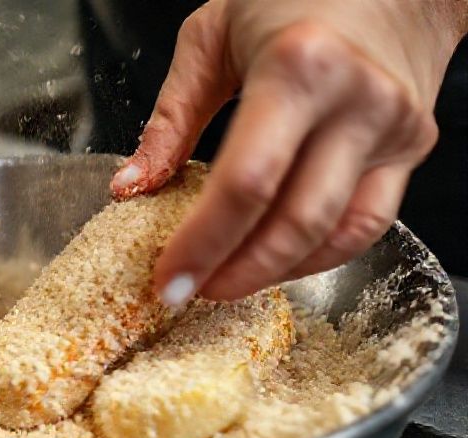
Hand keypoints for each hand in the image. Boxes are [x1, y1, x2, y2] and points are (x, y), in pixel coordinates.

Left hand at [111, 0, 466, 303]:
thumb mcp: (209, 39)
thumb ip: (169, 119)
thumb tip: (130, 187)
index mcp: (299, 66)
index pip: (246, 182)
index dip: (203, 243)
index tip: (168, 277)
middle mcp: (356, 100)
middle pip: (295, 221)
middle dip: (235, 273)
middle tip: (189, 294)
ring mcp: (392, 128)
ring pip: (337, 234)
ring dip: (275, 273)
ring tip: (225, 283)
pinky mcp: (410, 149)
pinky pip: (367, 223)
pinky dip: (317, 254)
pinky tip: (275, 262)